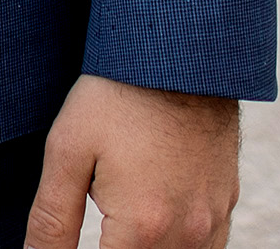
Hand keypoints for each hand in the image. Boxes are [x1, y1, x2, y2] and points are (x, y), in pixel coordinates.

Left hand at [28, 74, 238, 248]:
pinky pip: (209, 248)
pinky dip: (179, 245)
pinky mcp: (227, 201)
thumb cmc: (117, 94)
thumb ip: (52, 219)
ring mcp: (212, 219)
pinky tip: (154, 223)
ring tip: (120, 221)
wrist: (180, 50)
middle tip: (97, 220)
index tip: (70, 242)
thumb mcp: (68, 150)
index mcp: (143, 227)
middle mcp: (186, 233)